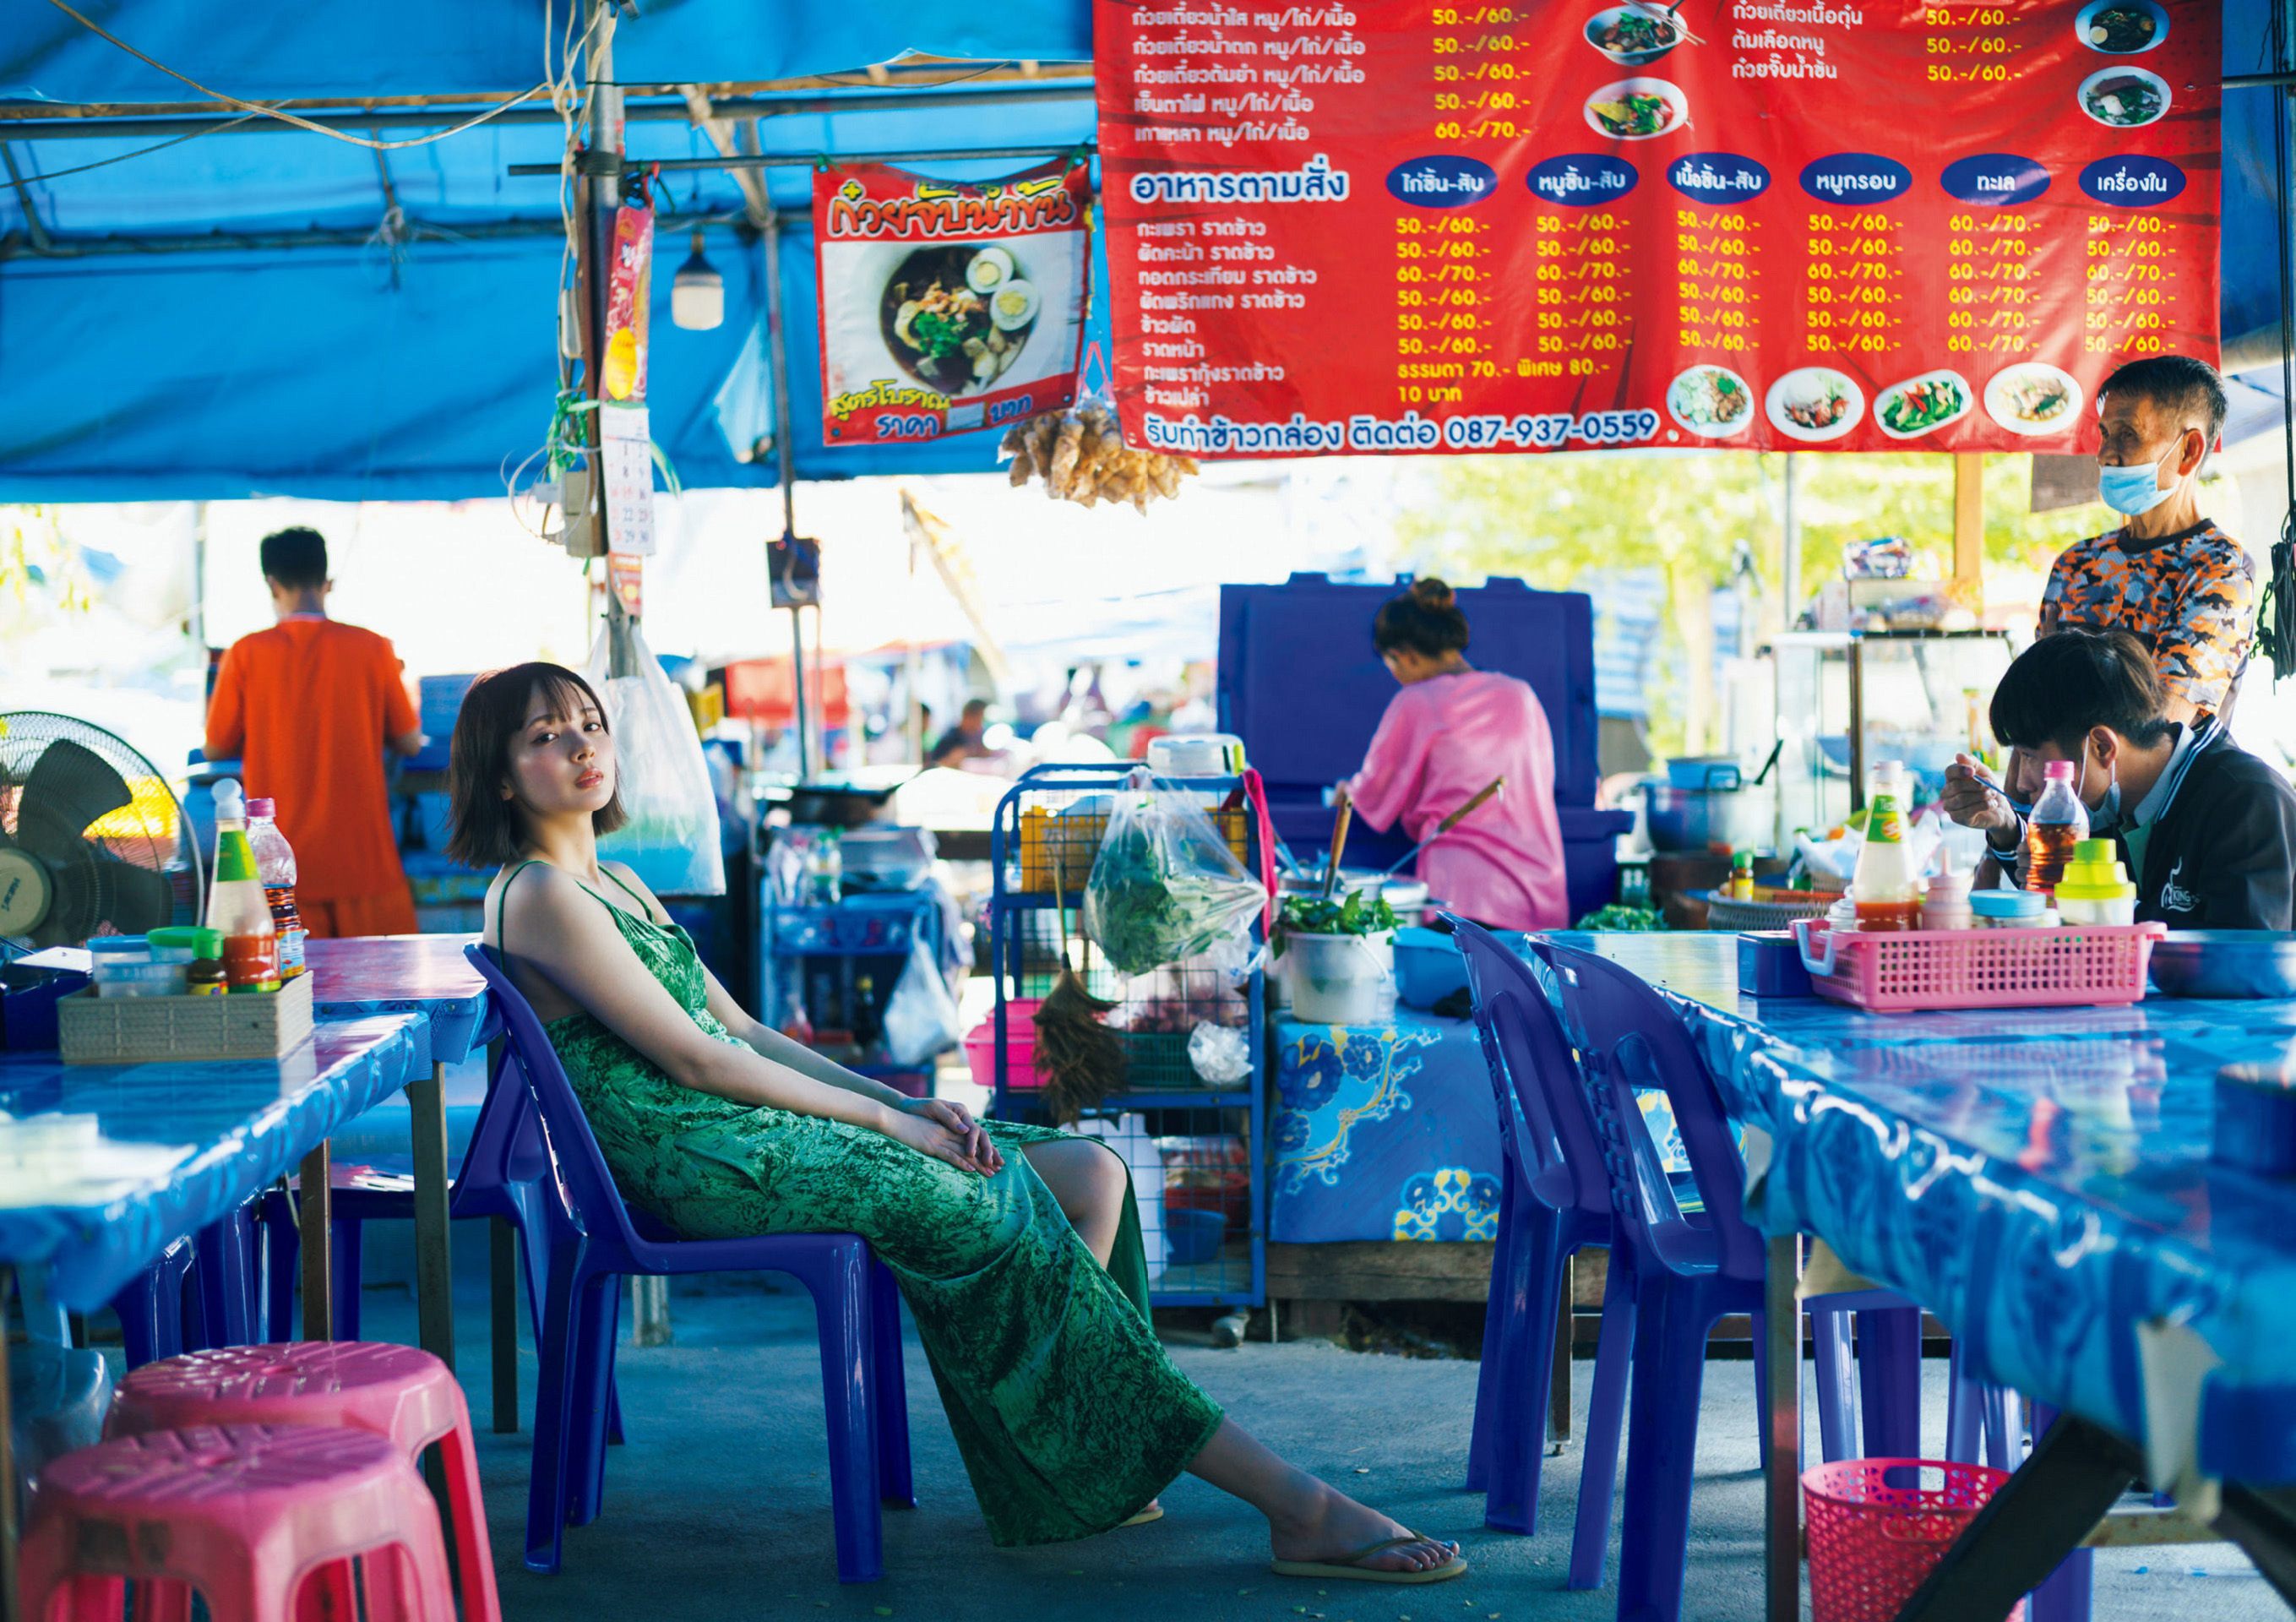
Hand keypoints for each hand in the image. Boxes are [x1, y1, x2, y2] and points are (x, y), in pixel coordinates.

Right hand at [887, 1098, 1001, 1174]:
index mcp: (946, 1129)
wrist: (892, 1119)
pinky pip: (949, 1155)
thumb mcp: (924, 1130)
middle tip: (1000, 1168)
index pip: (969, 1140)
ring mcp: (939, 1139)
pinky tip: (970, 1169)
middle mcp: (946, 1133)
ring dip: (979, 1163)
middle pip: (971, 1146)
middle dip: (986, 1157)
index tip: (993, 1160)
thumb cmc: (905, 1125)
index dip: (982, 1149)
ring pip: (964, 1152)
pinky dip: (961, 1162)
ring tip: (991, 1173)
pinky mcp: (930, 1145)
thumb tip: (948, 1146)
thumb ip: (937, 1137)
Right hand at [1940, 753, 2017, 836]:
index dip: (1960, 770)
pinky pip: (1968, 811)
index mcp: (1952, 779)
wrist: (2000, 809)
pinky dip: (1984, 806)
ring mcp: (1950, 806)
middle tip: (1991, 786)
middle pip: (1956, 786)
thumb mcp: (1984, 772)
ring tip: (1993, 795)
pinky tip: (1992, 805)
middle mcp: (1947, 792)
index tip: (1973, 772)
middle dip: (1977, 786)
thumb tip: (1958, 756)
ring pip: (1962, 799)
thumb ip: (1972, 763)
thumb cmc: (1989, 789)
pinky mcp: (1957, 818)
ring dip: (1982, 796)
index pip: (1949, 771)